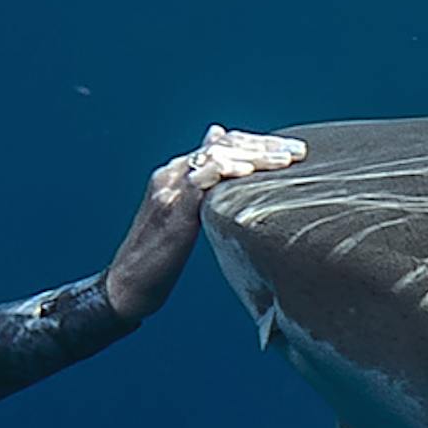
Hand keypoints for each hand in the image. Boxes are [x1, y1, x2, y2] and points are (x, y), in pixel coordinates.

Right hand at [103, 125, 306, 321]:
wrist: (128, 283)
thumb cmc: (161, 255)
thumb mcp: (186, 219)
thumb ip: (203, 199)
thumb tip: (224, 186)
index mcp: (176, 174)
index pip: (221, 145)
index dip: (257, 143)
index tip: (292, 149)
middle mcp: (171, 174)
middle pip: (222, 146)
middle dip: (264, 146)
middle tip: (299, 150)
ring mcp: (168, 189)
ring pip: (214, 157)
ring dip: (254, 155)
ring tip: (285, 160)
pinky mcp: (170, 209)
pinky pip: (198, 181)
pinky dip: (224, 172)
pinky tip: (249, 173)